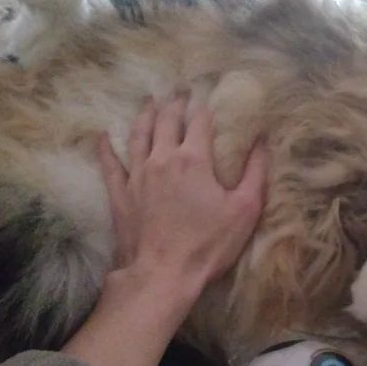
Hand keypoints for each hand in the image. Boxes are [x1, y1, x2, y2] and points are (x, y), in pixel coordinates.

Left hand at [62, 99, 266, 365]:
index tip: (208, 94)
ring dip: (145, 114)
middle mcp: (163, 158)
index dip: (205, 106)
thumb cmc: (208, 244)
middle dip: (175, 102)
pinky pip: (110, 164)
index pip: (200, 120)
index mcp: (194, 158)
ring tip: (149, 101)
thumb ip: (256, 171)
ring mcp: (137, 174)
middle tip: (180, 91)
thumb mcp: (245, 209)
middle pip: (166, 119)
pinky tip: (103, 136)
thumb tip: (263, 139)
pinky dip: (106, 147)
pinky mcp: (120, 194)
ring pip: (138, 134)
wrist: (162, 275)